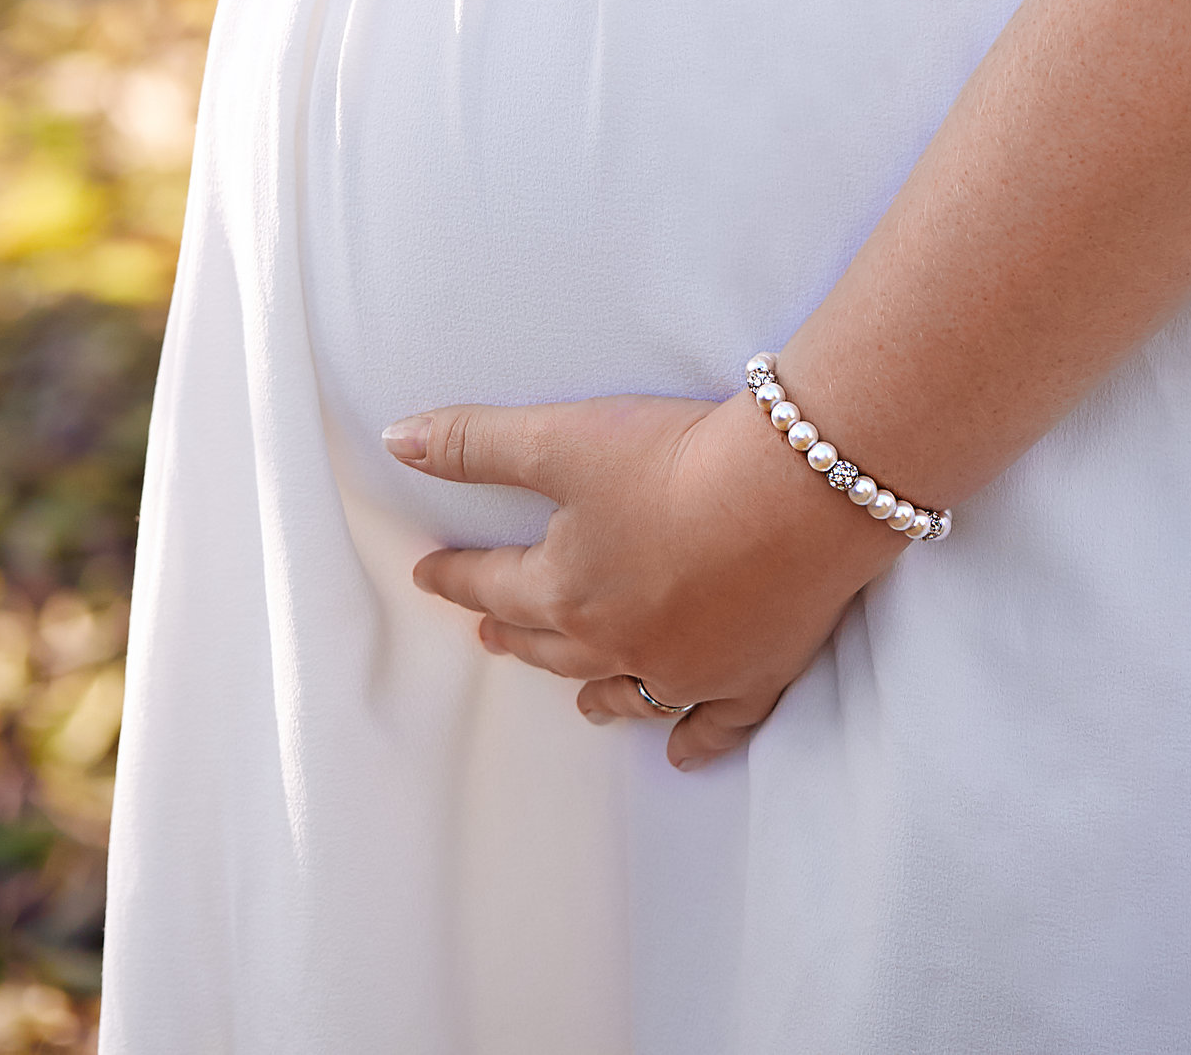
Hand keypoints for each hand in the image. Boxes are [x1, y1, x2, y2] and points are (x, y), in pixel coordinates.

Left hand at [383, 388, 900, 768]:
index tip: (429, 572)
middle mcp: (618, 643)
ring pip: (624, 692)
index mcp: (566, 591)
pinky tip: (677, 753)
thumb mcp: (562, 438)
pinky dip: (692, 740)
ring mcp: (687, 669)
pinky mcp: (751, 675)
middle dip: (515, 633)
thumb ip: (476, 442)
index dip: (456, 573)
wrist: (793, 491)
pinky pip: (713, 725)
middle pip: (552, 643)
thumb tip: (397, 440)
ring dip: (593, 693)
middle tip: (491, 631)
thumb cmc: (675, 459)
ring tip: (577, 700)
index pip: (493, 582)